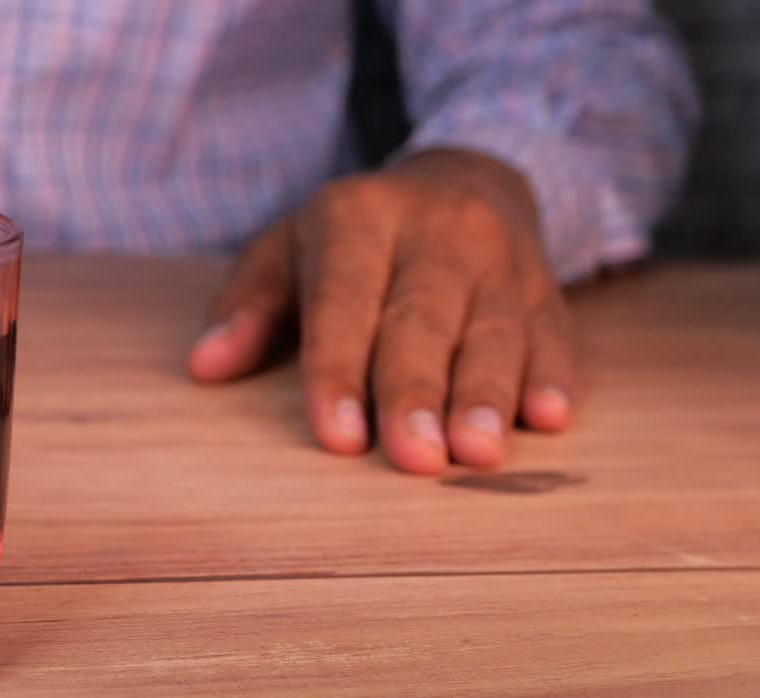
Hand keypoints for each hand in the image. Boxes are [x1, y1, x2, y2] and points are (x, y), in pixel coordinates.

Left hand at [187, 149, 575, 473]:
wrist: (467, 176)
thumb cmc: (356, 237)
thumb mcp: (290, 246)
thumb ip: (248, 304)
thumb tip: (205, 366)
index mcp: (358, 216)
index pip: (345, 298)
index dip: (339, 367)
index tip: (337, 435)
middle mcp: (437, 230)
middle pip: (423, 319)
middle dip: (416, 392)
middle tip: (414, 459)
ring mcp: (500, 258)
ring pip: (494, 330)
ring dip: (486, 395)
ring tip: (478, 455)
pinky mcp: (547, 287)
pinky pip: (554, 332)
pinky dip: (552, 376)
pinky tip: (548, 418)